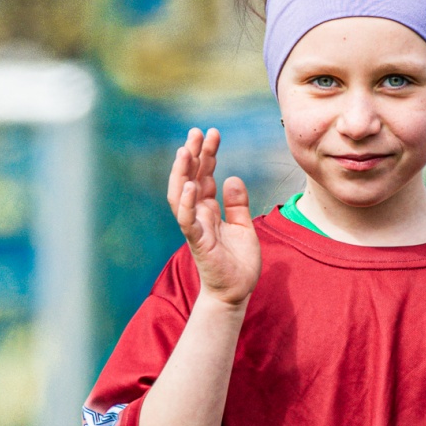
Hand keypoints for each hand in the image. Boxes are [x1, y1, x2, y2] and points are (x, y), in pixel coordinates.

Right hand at [168, 128, 260, 307]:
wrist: (236, 293)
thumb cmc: (237, 262)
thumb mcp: (243, 226)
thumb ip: (237, 203)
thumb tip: (233, 178)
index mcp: (208, 209)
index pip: (204, 175)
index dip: (207, 154)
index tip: (212, 133)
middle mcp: (198, 214)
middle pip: (190, 178)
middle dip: (193, 155)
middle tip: (196, 131)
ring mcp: (195, 227)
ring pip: (181, 195)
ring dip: (182, 173)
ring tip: (186, 150)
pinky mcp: (197, 242)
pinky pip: (187, 221)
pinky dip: (186, 203)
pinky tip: (190, 185)